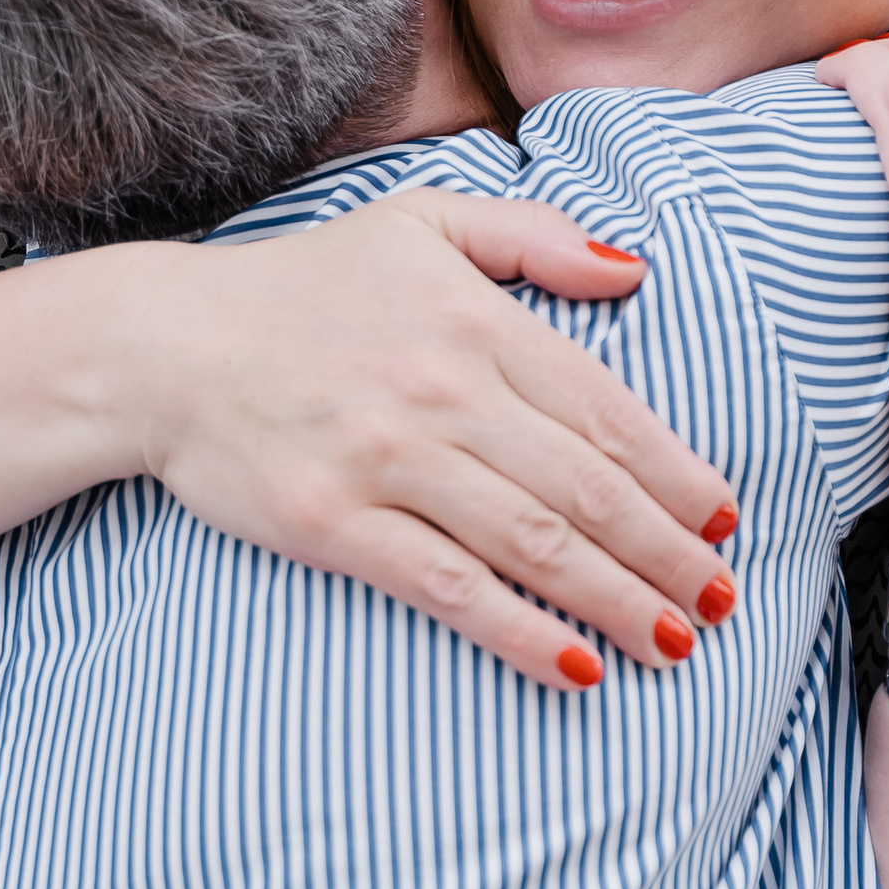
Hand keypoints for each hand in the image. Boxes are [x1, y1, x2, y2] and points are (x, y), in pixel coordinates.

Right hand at [117, 189, 738, 691]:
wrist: (163, 345)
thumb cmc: (301, 287)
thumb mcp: (420, 222)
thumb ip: (535, 239)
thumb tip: (638, 272)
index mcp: (477, 321)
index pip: (605, 410)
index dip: (676, 473)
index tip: (724, 520)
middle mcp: (444, 392)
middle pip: (586, 487)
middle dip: (666, 551)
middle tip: (720, 598)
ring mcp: (389, 462)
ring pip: (534, 544)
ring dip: (618, 600)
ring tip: (677, 641)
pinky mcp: (336, 525)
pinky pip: (451, 589)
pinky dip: (522, 632)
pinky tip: (578, 666)